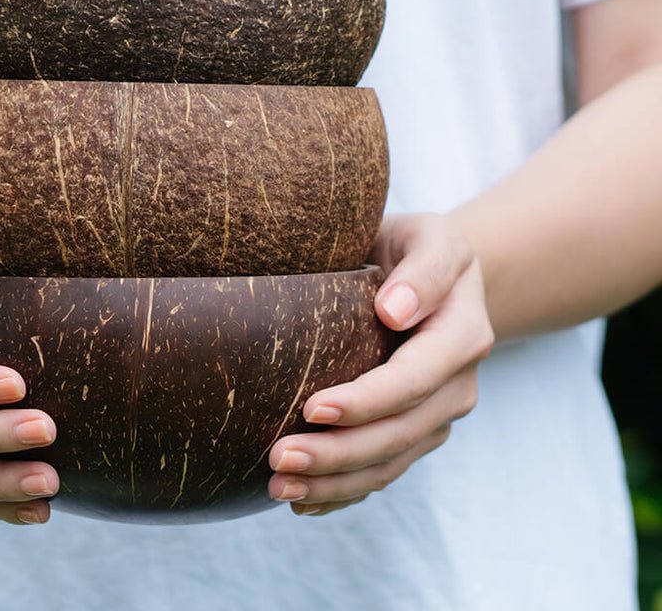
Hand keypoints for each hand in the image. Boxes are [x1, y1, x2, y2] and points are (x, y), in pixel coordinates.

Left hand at [268, 213, 493, 515]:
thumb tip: (394, 310)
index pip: (414, 379)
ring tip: (278, 487)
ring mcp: (437, 414)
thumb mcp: (431, 237)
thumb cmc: (419, 247)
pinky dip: (345, 492)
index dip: (366, 401)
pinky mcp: (416, 432)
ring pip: (389, 462)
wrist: (436, 273)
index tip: (313, 408)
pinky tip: (303, 502)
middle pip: (398, 432)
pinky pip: (384, 471)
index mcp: (462, 334)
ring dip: (335, 482)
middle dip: (338, 453)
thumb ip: (423, 269)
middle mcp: (457, 384)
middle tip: (277, 459)